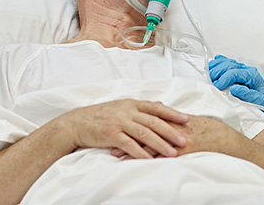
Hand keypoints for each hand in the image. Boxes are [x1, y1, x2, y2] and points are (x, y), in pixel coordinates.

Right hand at [65, 99, 188, 159]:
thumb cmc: (100, 116)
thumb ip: (140, 107)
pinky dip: (140, 152)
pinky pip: (129, 144)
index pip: (156, 108)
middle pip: (154, 122)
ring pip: (144, 133)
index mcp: (132, 104)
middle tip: (184, 140)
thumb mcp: (121, 106)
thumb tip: (159, 104)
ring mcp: (119, 122)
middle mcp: (128, 111)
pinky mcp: (111, 134)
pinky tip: (150, 159)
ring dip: (160, 144)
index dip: (172, 114)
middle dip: (171, 131)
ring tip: (172, 153)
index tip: (186, 119)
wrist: (77, 123)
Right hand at [208, 55, 263, 118]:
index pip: (235, 72)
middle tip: (209, 80)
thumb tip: (235, 89)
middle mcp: (247, 70)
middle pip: (229, 65)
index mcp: (253, 76)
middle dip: (217, 72)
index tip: (217, 86)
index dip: (224, 78)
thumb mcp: (262, 102)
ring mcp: (243, 70)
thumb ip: (249, 95)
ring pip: (227, 62)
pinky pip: (228, 63)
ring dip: (216, 66)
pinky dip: (220, 62)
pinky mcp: (239, 72)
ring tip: (207, 72)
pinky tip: (213, 63)